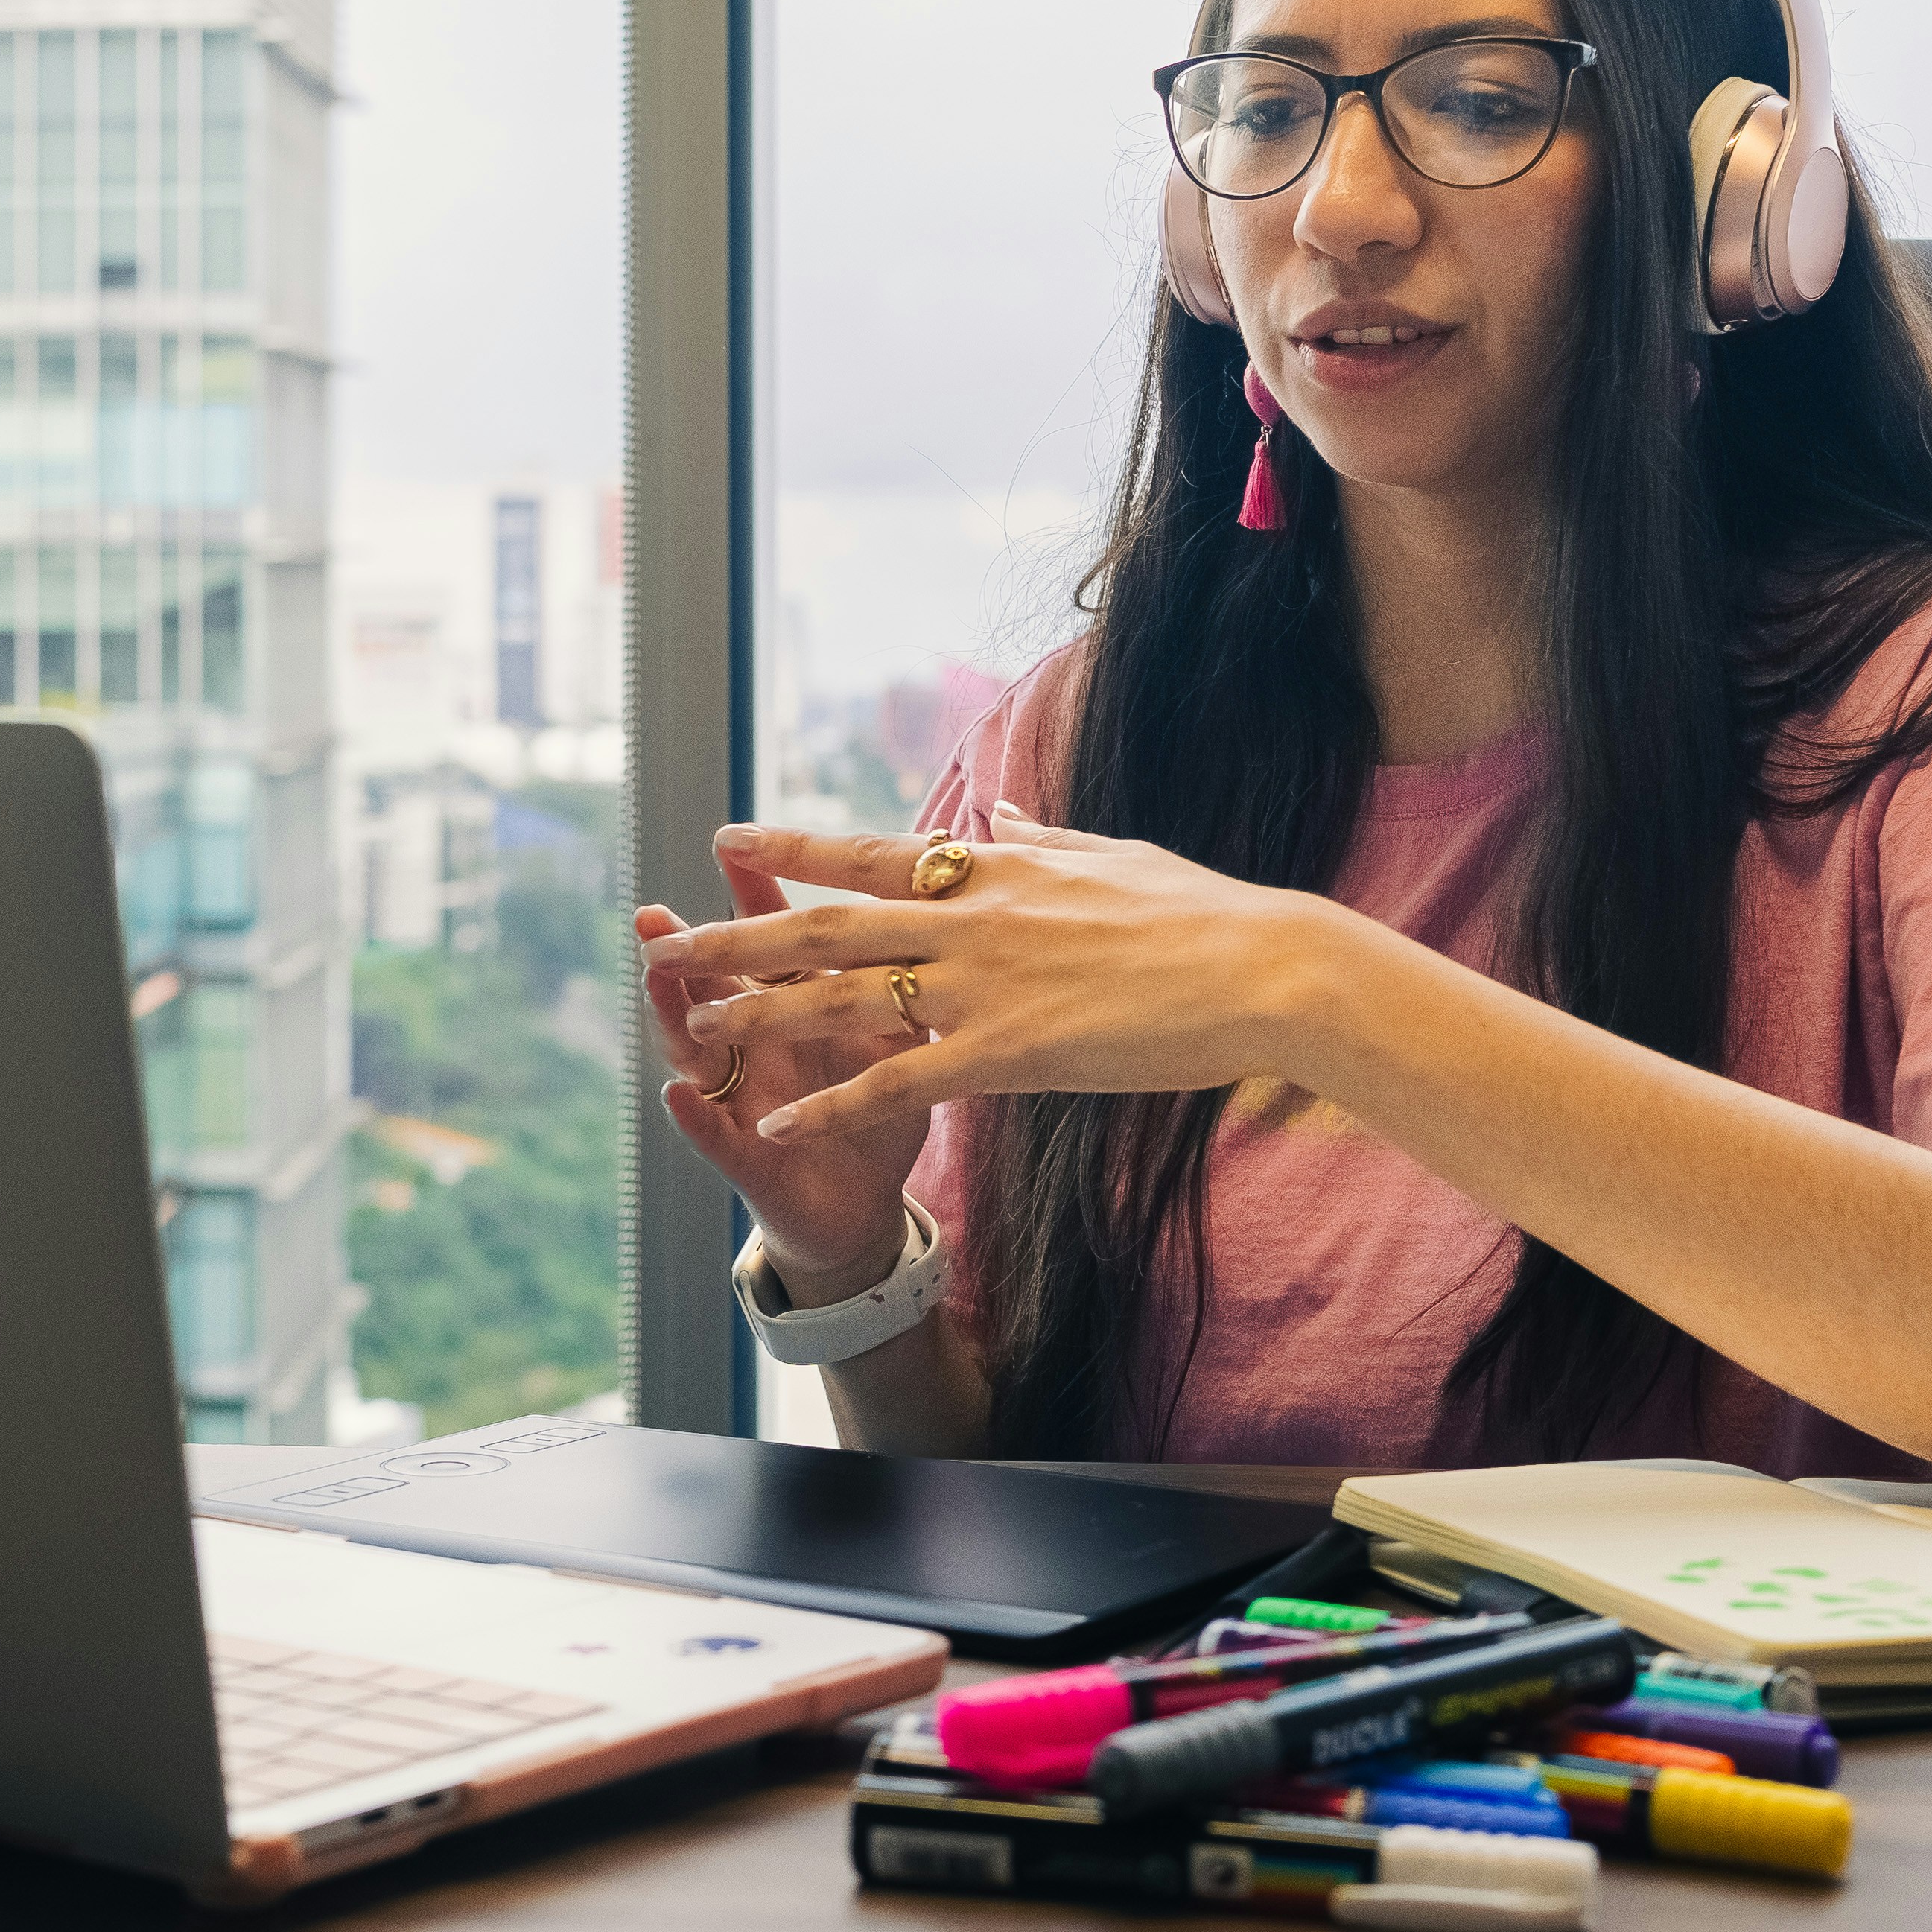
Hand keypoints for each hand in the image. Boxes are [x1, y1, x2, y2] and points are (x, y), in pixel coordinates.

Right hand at [633, 844, 941, 1299]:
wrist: (867, 1208)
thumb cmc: (879, 1112)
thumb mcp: (900, 1039)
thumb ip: (902, 978)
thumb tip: (933, 906)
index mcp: (799, 1008)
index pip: (774, 942)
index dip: (753, 896)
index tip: (735, 845)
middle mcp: (760, 1045)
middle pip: (718, 987)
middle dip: (687, 950)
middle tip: (655, 913)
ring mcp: (746, 1101)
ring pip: (700, 1053)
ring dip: (675, 1017)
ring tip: (652, 980)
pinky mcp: (748, 1159)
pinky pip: (717, 1136)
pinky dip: (696, 1117)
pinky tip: (676, 1095)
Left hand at [643, 808, 1347, 1181]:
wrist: (1263, 970)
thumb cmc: (1203, 915)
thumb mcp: (1113, 856)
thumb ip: (1040, 839)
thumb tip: (1000, 811)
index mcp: (994, 869)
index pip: (869, 854)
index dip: (792, 847)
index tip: (728, 837)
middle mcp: (971, 919)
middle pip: (829, 925)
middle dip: (742, 933)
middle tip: (668, 940)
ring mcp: (983, 985)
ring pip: (843, 1001)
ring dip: (760, 1012)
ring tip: (693, 1023)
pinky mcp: (1007, 1052)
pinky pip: (896, 1083)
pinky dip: (830, 1104)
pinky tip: (776, 1121)